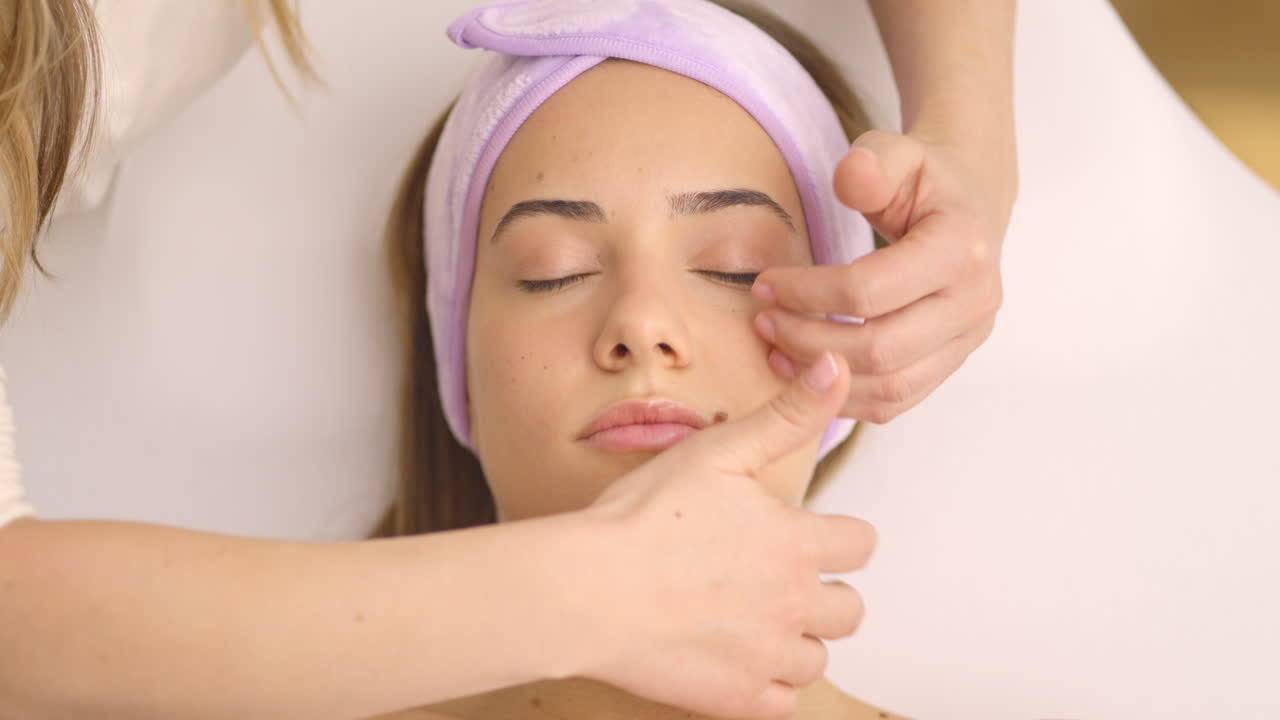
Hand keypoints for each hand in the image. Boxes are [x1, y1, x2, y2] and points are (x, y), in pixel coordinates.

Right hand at [572, 352, 877, 719]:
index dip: (836, 538)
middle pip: (849, 609)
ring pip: (817, 658)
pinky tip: (736, 658)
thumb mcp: (718, 450)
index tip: (806, 537)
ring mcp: (768, 657)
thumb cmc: (642, 519)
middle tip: (775, 580)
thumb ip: (786, 414)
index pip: (860, 545)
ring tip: (751, 619)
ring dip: (795, 640)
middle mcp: (795, 604)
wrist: (589, 588)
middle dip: (822, 593)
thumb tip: (836, 369)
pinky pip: (781, 703)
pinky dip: (766, 686)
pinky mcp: (737, 698)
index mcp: (797, 544)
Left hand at [751, 128, 1015, 422]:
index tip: (764, 283)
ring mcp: (967, 341)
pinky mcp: (950, 364)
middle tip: (762, 321)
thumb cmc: (923, 180)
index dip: (808, 293)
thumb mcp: (898, 152)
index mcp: (963, 249)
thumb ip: (872, 162)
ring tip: (774, 348)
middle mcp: (975, 304)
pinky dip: (845, 395)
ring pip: (889, 386)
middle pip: (880, 349)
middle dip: (808, 341)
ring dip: (822, 375)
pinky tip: (802, 371)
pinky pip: (895, 400)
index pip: (871, 290)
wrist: (968, 208)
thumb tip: (850, 176)